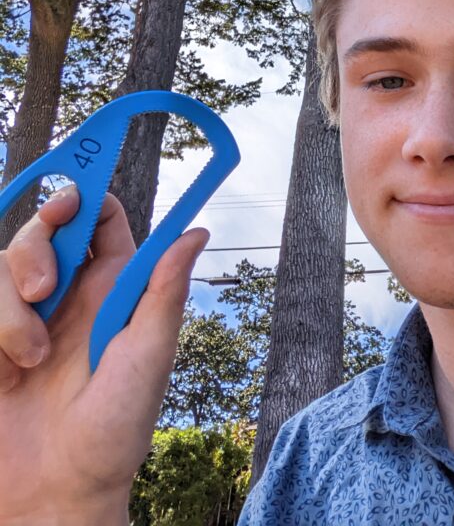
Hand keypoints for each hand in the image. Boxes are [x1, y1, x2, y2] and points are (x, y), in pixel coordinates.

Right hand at [0, 186, 208, 524]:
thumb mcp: (147, 357)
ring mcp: (23, 317)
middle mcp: (68, 294)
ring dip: (10, 307)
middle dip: (36, 245)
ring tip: (29, 359)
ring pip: (4, 264)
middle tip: (45, 285)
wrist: (50, 494)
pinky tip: (6, 367)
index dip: (86, 197)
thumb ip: (163, 291)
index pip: (100, 218)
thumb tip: (198, 230)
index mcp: (113, 288)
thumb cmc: (114, 432)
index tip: (71, 199)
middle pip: (43, 228)